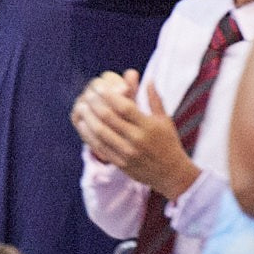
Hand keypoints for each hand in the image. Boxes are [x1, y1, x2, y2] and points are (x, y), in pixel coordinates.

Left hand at [70, 69, 199, 198]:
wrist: (172, 174)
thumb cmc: (168, 142)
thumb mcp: (165, 120)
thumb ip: (154, 99)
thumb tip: (147, 78)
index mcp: (149, 126)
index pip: (125, 107)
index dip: (110, 95)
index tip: (99, 86)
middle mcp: (137, 139)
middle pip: (109, 118)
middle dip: (95, 103)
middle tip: (87, 94)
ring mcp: (128, 153)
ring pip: (101, 133)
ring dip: (89, 118)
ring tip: (82, 106)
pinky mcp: (121, 164)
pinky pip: (100, 148)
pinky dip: (89, 135)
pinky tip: (83, 124)